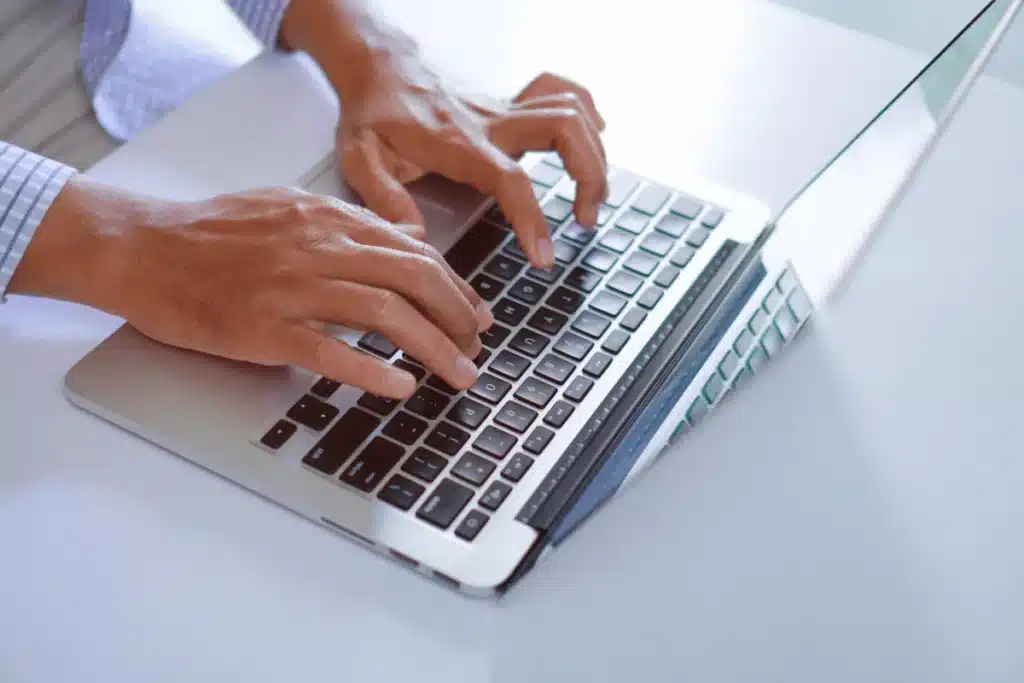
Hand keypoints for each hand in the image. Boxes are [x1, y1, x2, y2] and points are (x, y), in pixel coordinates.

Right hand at [9, 179, 490, 398]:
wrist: (145, 248)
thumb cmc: (212, 232)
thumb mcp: (289, 206)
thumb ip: (348, 223)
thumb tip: (403, 240)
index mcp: (329, 219)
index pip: (414, 252)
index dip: (455, 286)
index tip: (476, 313)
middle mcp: (319, 248)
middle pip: (413, 279)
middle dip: (458, 316)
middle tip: (478, 347)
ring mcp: (294, 288)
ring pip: (385, 313)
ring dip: (433, 347)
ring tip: (460, 373)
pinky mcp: (266, 327)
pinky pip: (332, 350)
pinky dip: (373, 370)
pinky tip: (401, 387)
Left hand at [336, 60, 609, 268]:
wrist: (377, 67)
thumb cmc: (372, 113)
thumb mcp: (359, 158)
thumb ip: (383, 197)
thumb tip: (414, 237)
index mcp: (458, 143)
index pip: (509, 179)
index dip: (532, 218)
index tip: (544, 256)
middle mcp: (490, 122)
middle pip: (562, 130)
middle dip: (588, 175)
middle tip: (584, 219)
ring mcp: (504, 110)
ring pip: (570, 111)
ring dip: (594, 152)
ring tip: (592, 196)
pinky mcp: (511, 104)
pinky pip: (562, 94)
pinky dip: (586, 113)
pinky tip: (594, 140)